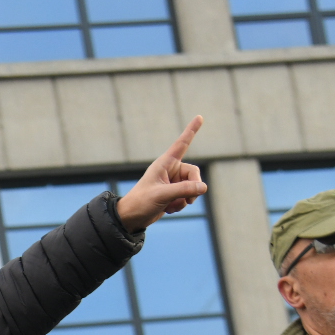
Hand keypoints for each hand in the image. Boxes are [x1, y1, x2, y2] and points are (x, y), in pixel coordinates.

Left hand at [116, 116, 206, 230]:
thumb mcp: (162, 195)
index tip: (200, 117)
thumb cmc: (141, 202)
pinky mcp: (173, 193)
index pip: (181, 144)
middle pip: (194, 174)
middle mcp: (170, 170)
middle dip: (193, 188)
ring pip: (192, 187)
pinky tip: (168, 209)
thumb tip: (203, 187)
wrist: (131, 218)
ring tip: (170, 206)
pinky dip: (180, 205)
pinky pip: (187, 197)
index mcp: (164, 163)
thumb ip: (183, 190)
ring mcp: (172, 182)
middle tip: (189, 200)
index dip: (191, 130)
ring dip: (185, 199)